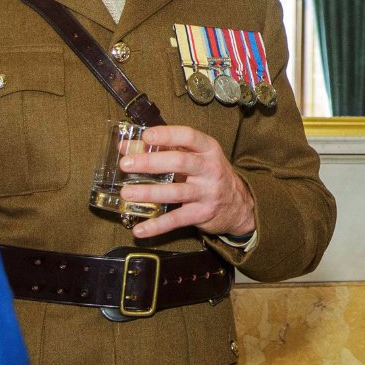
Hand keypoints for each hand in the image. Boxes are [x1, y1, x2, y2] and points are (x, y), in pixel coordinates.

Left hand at [119, 124, 255, 240]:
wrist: (237, 204)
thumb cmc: (208, 174)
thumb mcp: (194, 156)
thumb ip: (164, 149)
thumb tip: (127, 146)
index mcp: (208, 149)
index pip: (188, 136)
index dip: (167, 135)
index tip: (146, 136)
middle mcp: (210, 169)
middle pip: (179, 162)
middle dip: (150, 163)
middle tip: (126, 164)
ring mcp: (207, 192)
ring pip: (175, 192)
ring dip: (148, 192)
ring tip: (126, 193)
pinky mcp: (203, 214)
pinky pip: (177, 219)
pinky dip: (157, 226)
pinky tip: (140, 229)